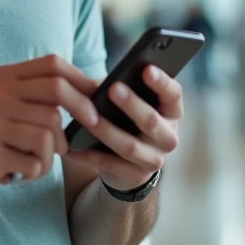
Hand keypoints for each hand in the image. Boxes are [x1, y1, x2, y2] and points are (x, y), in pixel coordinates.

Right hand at [0, 55, 99, 196]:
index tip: (98, 96)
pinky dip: (35, 172)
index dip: (82, 78)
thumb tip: (90, 93)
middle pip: (57, 93)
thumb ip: (38, 95)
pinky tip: (18, 173)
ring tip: (34, 162)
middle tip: (92, 126)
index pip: (52, 64)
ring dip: (51, 156)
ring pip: (49, 133)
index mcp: (4, 78)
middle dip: (82, 111)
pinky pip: (34, 161)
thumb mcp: (5, 103)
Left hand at [63, 65, 183, 191]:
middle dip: (132, 105)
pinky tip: (71, 145)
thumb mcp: (130, 103)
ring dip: (107, 131)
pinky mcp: (135, 176)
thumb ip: (122, 89)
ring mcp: (154, 159)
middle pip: (152, 121)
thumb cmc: (128, 120)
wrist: (130, 163)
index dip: (162, 82)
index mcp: (171, 112)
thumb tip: (103, 81)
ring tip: (88, 118)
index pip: (173, 94)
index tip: (146, 69)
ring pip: (130, 145)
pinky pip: (110, 164)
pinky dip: (89, 154)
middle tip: (113, 88)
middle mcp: (168, 137)